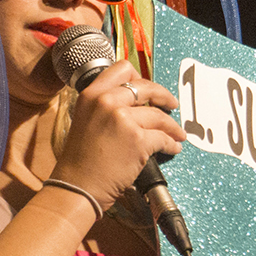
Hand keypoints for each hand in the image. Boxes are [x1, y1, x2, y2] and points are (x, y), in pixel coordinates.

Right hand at [51, 59, 185, 205]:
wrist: (78, 187)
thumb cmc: (80, 162)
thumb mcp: (85, 121)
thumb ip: (105, 107)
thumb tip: (134, 105)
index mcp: (91, 95)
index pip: (121, 68)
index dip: (140, 76)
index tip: (148, 87)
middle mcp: (106, 101)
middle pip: (146, 87)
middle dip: (164, 96)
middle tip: (171, 104)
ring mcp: (123, 119)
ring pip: (158, 115)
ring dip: (171, 126)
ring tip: (177, 134)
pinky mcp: (138, 140)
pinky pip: (163, 138)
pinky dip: (171, 143)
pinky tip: (173, 147)